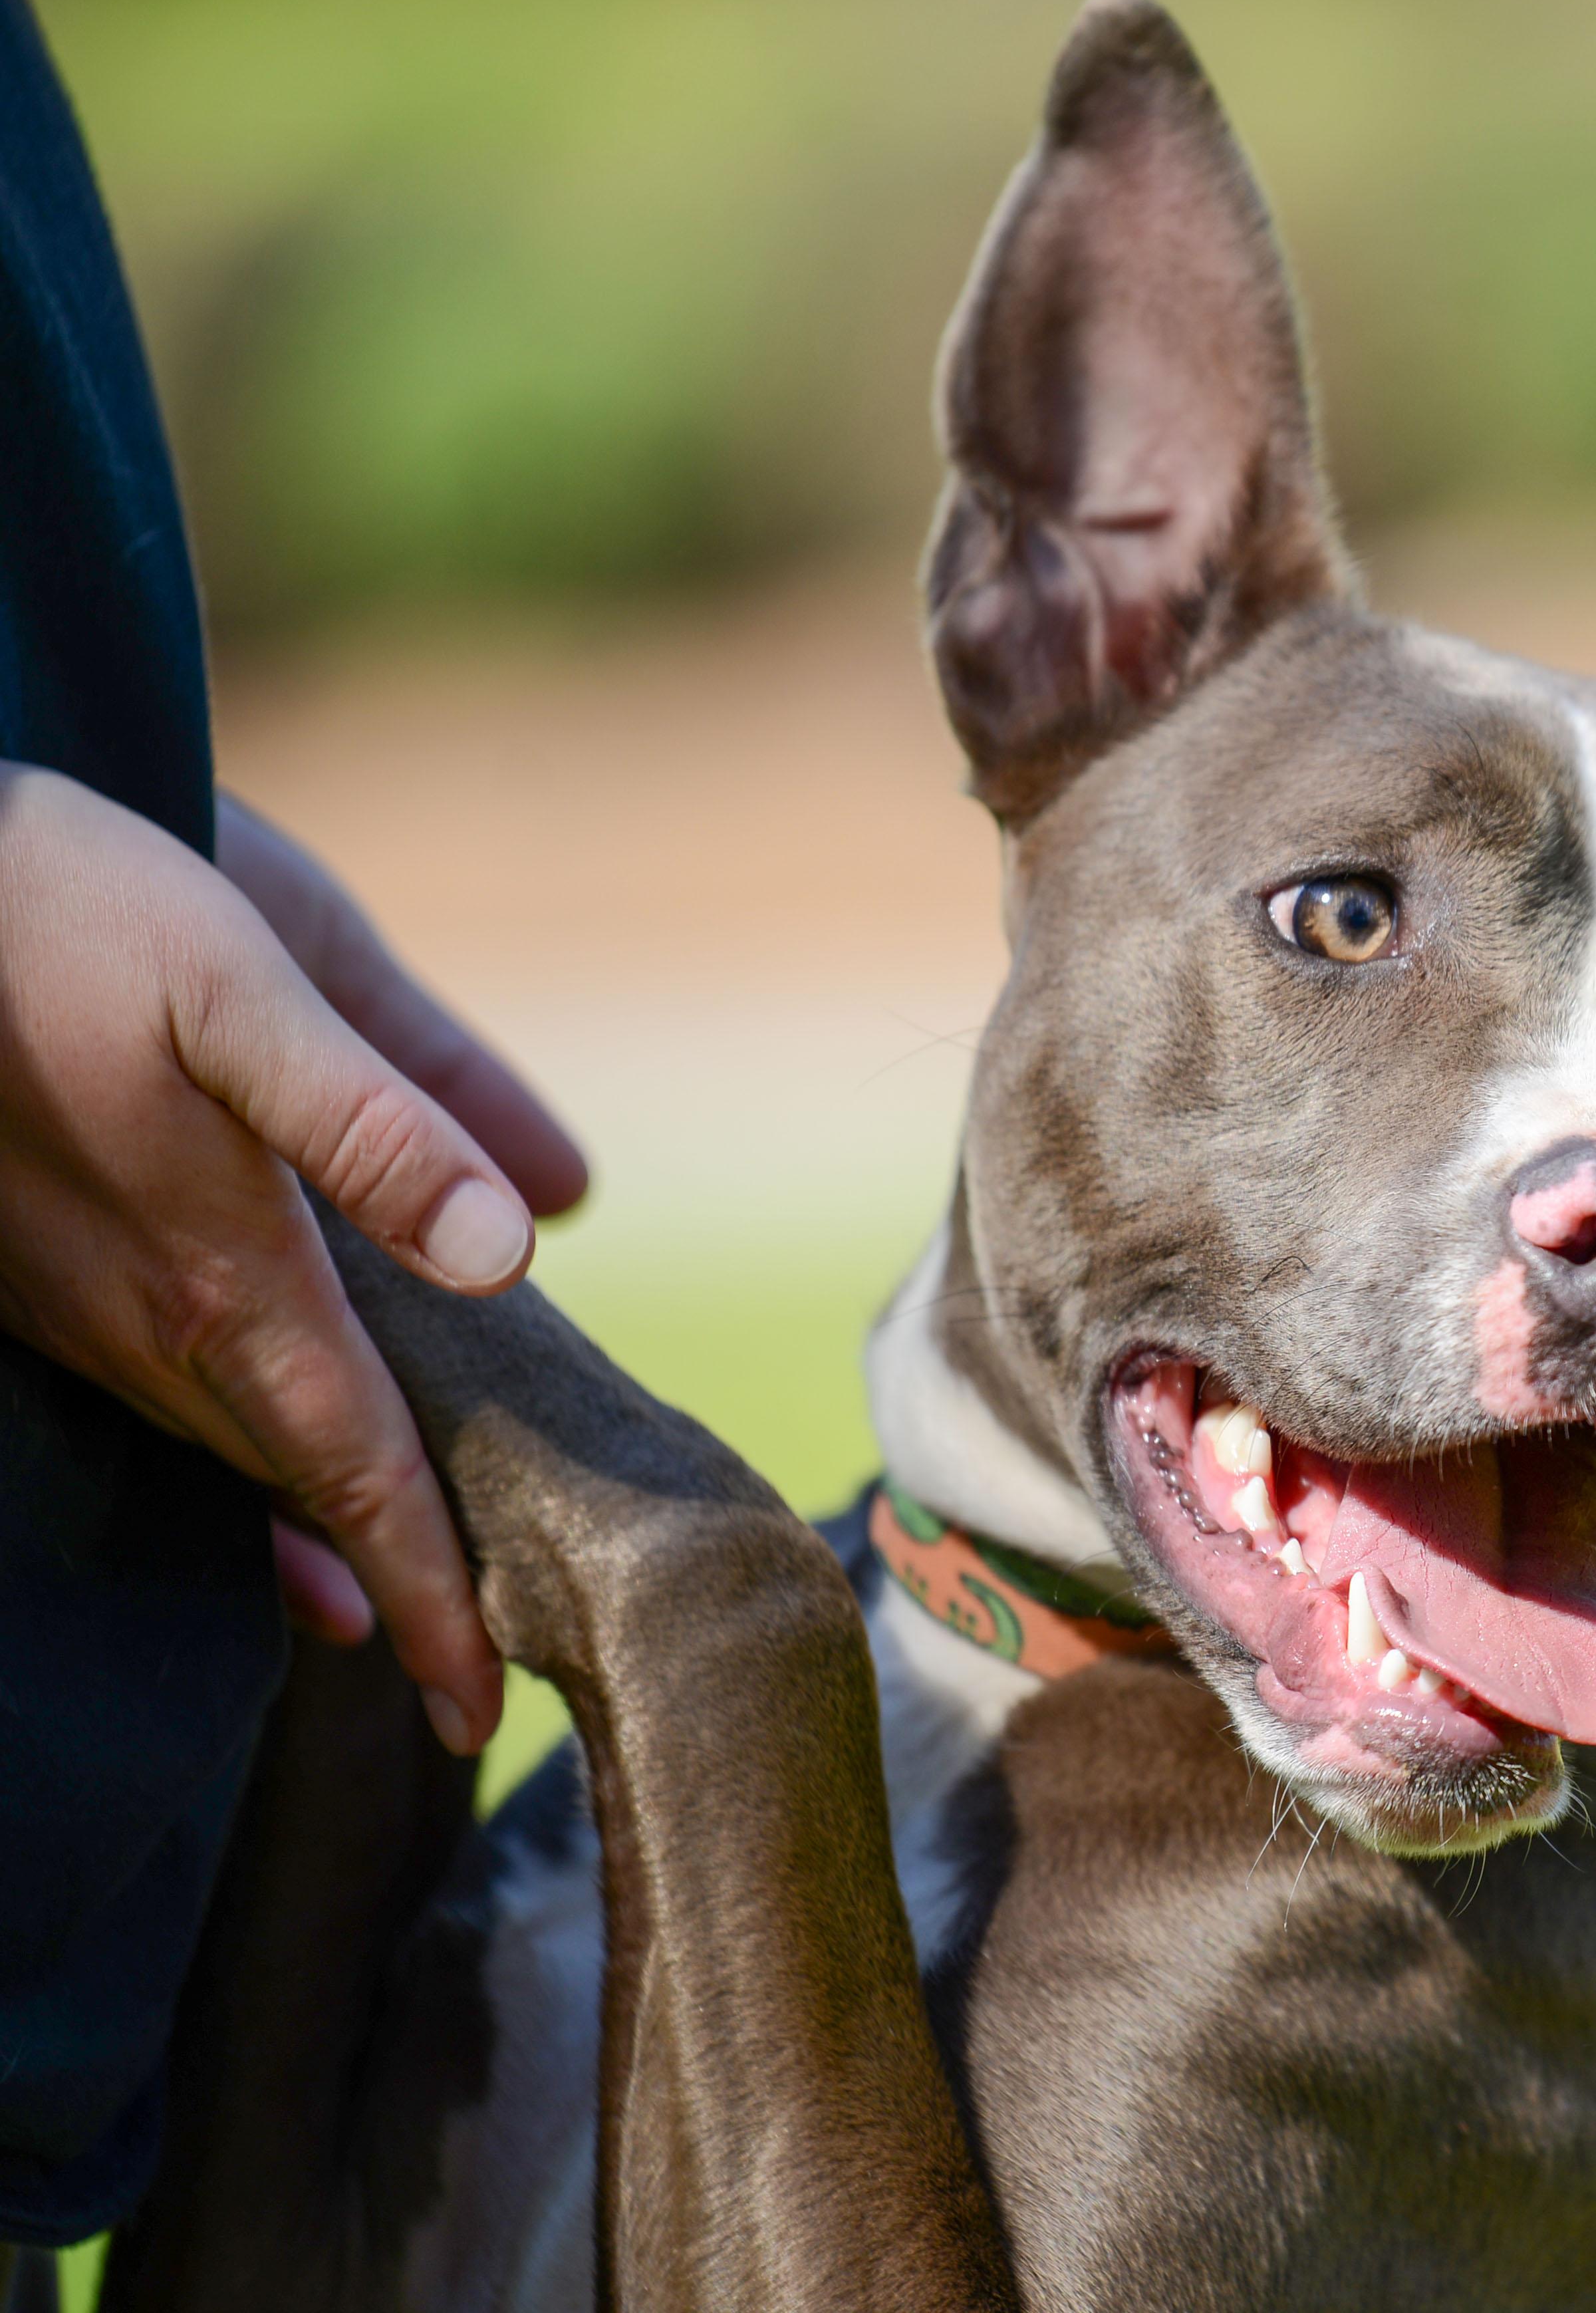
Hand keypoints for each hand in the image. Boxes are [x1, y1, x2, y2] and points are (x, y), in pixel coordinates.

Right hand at [0, 763, 588, 1752]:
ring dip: (322, 1537)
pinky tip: (268, 1514)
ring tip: (406, 1620)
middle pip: (303, 1492)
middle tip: (471, 1692)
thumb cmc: (67, 918)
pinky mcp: (40, 1272)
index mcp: (224, 1279)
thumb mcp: (248, 990)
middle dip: (394, 1594)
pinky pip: (158, 1408)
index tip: (479, 1706)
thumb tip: (519, 1237)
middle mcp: (148, 1324)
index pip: (356, 1477)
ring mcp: (81, 1308)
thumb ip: (379, 1120)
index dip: (430, 1592)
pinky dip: (237, 1473)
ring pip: (232, 1454)